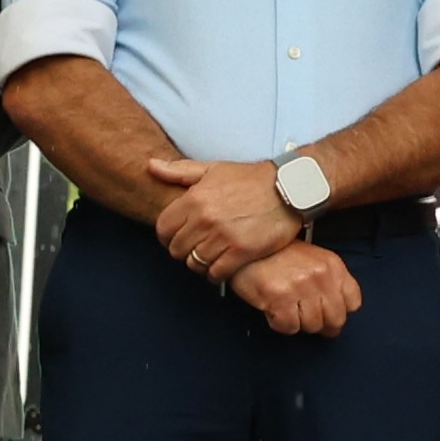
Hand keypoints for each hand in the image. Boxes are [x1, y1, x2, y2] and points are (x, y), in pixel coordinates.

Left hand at [154, 156, 306, 283]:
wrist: (289, 188)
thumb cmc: (251, 179)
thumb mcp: (213, 169)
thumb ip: (179, 171)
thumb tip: (150, 166)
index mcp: (194, 199)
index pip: (163, 228)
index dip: (166, 236)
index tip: (176, 237)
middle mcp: (205, 219)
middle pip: (177, 249)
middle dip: (183, 251)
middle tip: (195, 248)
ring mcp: (223, 237)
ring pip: (195, 263)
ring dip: (199, 263)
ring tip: (209, 257)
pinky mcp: (242, 252)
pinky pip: (216, 273)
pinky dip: (215, 274)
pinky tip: (221, 267)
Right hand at [234, 242, 364, 338]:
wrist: (246, 246)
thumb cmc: (276, 254)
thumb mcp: (313, 259)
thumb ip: (329, 281)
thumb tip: (335, 313)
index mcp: (332, 265)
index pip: (353, 302)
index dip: (341, 311)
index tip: (329, 313)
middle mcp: (320, 276)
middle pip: (336, 319)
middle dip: (322, 324)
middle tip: (307, 318)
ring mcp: (301, 288)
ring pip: (312, 326)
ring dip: (299, 322)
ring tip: (287, 308)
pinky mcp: (280, 299)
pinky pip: (289, 327)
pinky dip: (280, 323)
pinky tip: (274, 309)